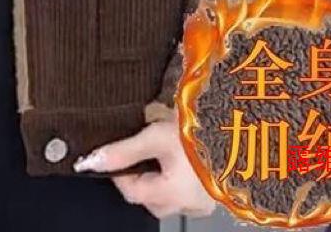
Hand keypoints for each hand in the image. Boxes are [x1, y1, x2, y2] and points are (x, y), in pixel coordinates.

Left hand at [72, 118, 215, 219]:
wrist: (237, 125)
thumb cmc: (200, 131)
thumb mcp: (155, 136)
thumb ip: (123, 151)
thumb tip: (94, 162)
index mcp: (173, 194)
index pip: (131, 192)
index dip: (119, 173)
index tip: (116, 155)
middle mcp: (189, 204)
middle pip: (149, 197)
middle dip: (140, 176)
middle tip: (144, 149)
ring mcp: (204, 200)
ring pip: (168, 195)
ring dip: (159, 177)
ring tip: (164, 151)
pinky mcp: (215, 191)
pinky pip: (186, 190)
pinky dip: (178, 177)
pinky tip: (181, 158)